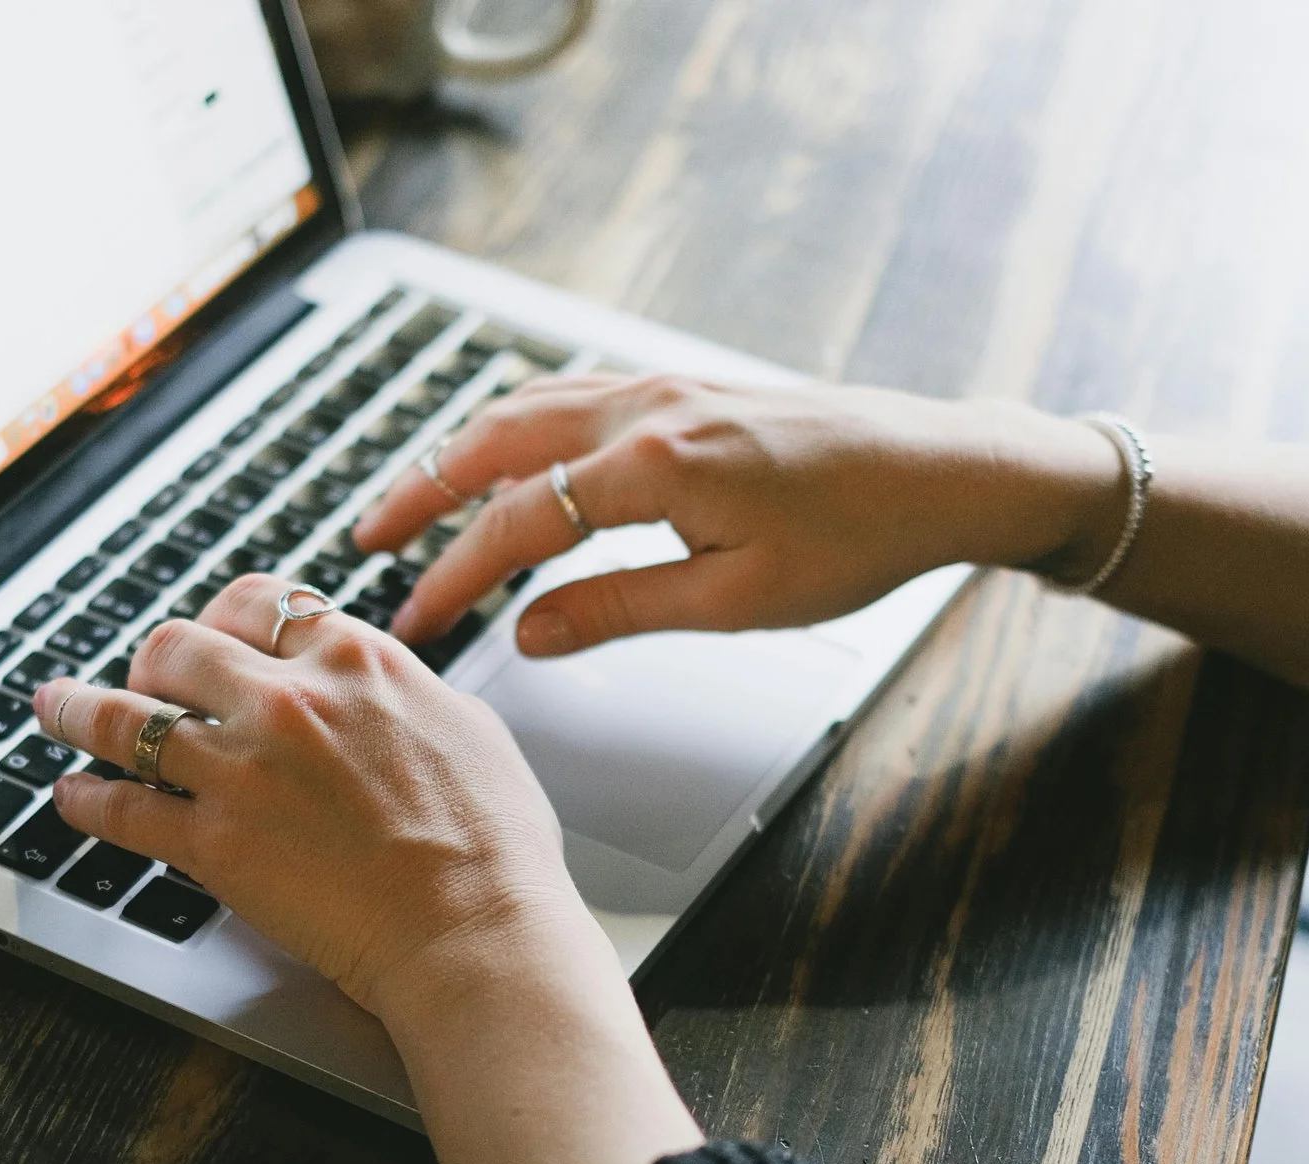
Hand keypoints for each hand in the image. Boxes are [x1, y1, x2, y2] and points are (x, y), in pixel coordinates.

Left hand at [31, 576, 594, 1023]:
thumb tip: (384, 682)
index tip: (209, 636)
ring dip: (78, 711)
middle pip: (178, 646)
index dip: (220, 618)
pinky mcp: (213, 843)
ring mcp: (242, 770)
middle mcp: (288, 700)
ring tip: (54, 709)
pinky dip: (85, 802)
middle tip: (140, 678)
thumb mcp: (466, 728)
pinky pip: (121, 810)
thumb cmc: (493, 847)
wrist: (475, 930)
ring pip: (125, 718)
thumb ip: (405, 692)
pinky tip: (71, 797)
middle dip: (149, 660)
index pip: (259, 604)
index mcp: (355, 660)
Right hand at [355, 377, 1125, 655]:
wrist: (941, 471)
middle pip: (495, 443)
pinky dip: (514, 423)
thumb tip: (530, 632)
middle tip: (367, 540)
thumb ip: (618, 609)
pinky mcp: (683, 386)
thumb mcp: (735, 602)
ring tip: (411, 496)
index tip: (416, 618)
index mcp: (656, 467)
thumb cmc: (859, 538)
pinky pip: (571, 393)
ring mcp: (663, 387)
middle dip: (421, 491)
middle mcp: (648, 410)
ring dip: (457, 451)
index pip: (516, 523)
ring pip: (527, 407)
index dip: (453, 575)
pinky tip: (500, 450)